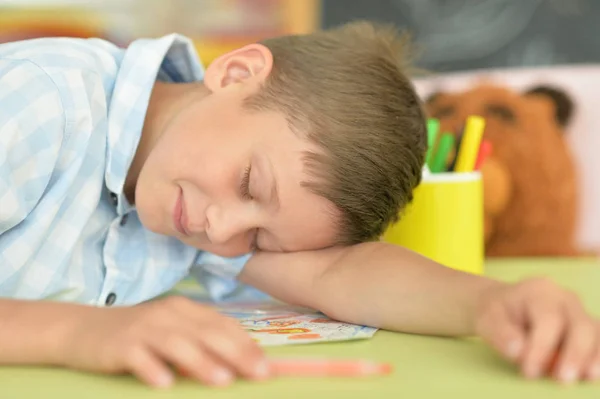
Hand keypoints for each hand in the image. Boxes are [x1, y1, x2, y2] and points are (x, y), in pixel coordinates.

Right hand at [62, 296, 267, 387]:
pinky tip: (165, 384)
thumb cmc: (138, 334)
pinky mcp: (120, 345)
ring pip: (177, 344)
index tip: (267, 365)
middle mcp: (168, 315)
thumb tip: (239, 362)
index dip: (246, 344)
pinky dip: (153, 369)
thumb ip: (200, 341)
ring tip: (223, 381)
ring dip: (201, 362)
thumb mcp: (172, 331)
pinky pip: (139, 357)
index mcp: (185, 310)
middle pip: (206, 333)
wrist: (83, 329)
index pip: (222, 324)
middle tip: (258, 374)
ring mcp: (143, 328)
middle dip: (236, 353)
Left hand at [475, 278, 599, 382]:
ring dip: (594, 357)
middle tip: (563, 379)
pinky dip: (599, 356)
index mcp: (539, 291)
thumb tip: (518, 351)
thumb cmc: (496, 312)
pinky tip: (594, 372)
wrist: (502, 305)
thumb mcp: (487, 318)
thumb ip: (500, 334)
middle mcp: (565, 298)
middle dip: (574, 354)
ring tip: (588, 377)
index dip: (542, 347)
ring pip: (596, 332)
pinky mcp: (587, 327)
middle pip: (580, 325)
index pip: (548, 320)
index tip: (529, 371)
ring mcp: (579, 312)